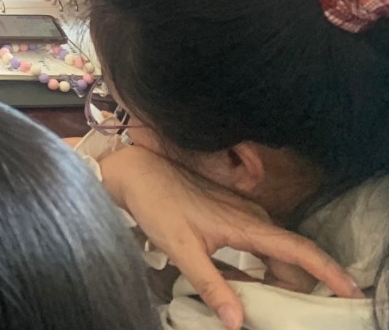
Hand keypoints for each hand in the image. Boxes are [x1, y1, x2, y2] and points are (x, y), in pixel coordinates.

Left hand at [99, 145, 361, 328]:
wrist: (136, 172)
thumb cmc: (157, 204)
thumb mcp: (181, 249)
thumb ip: (211, 285)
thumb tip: (236, 321)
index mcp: (248, 224)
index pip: (301, 250)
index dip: (329, 272)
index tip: (350, 292)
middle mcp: (254, 218)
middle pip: (291, 259)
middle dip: (293, 288)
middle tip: (279, 313)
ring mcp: (244, 215)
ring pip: (274, 254)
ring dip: (272, 280)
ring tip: (256, 302)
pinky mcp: (232, 216)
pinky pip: (257, 247)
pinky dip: (255, 269)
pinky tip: (233, 282)